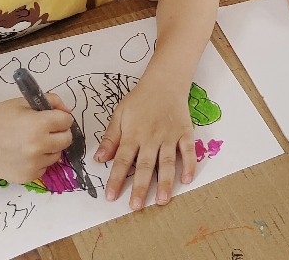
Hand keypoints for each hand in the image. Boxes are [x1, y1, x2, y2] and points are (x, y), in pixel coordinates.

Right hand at [0, 94, 75, 183]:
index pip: (67, 121)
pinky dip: (39, 161)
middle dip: (59, 132)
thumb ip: (50, 101)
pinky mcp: (28, 176)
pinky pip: (44, 167)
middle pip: (66, 139)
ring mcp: (34, 164)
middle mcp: (39, 146)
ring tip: (30, 142)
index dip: (60, 117)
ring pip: (56, 154)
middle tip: (44, 130)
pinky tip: (23, 154)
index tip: (51, 117)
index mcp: (39, 125)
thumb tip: (67, 111)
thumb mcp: (22, 102)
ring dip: (50, 148)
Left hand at [95, 77, 195, 209]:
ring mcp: (170, 136)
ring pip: (167, 162)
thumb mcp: (119, 115)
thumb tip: (99, 159)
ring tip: (161, 200)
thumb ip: (110, 138)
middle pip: (145, 165)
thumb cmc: (140, 99)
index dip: (116, 179)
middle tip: (136, 206)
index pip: (122, 160)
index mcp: (133, 134)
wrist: (165, 82)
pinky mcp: (185, 132)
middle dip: (140, 187)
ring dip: (164, 182)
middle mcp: (151, 137)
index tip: (111, 197)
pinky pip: (188, 151)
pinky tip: (187, 180)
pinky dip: (189, 165)